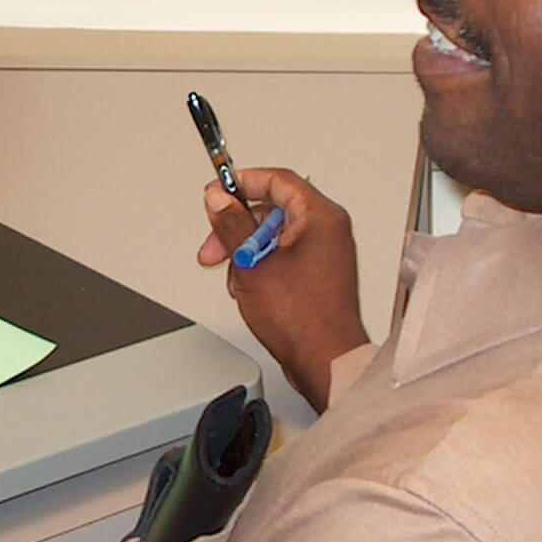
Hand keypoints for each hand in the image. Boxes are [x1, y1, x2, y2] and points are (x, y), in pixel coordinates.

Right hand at [199, 168, 369, 412]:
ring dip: (246, 252)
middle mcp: (328, 230)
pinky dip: (261, 266)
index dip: (242, 182)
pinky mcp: (319, 273)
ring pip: (274, 236)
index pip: (277, 180)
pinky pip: (283, 256)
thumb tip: (218, 199)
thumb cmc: (302, 319)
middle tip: (214, 246)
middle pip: (273, 210)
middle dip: (237, 228)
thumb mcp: (252, 264)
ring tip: (236, 277)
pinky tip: (250, 288)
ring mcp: (325, 253)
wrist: (324, 361)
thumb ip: (232, 225)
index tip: (217, 193)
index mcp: (320, 217)